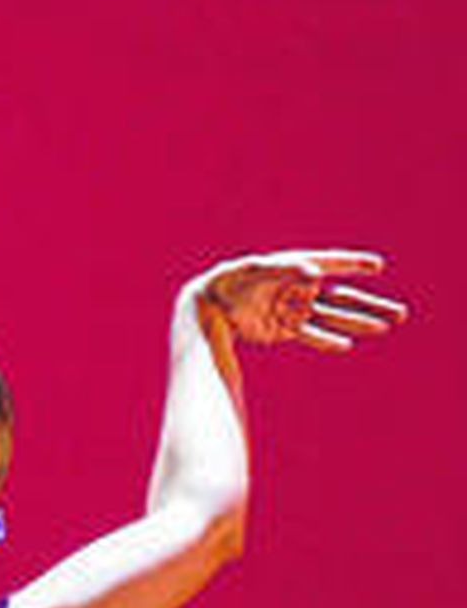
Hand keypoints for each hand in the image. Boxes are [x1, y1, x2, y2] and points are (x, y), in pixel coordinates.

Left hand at [191, 249, 407, 351]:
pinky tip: (344, 344)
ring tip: (384, 326)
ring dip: (357, 323)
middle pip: (341, 297)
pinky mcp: (283, 329)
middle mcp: (298, 289)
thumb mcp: (254, 272)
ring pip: (332, 317)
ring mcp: (292, 310)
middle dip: (369, 304)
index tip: (376, 264)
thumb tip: (316, 272)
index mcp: (293, 269)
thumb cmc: (228, 282)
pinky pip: (311, 335)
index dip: (352, 263)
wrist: (206, 306)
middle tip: (400, 312)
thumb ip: (285, 270)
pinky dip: (326, 340)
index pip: (330, 264)